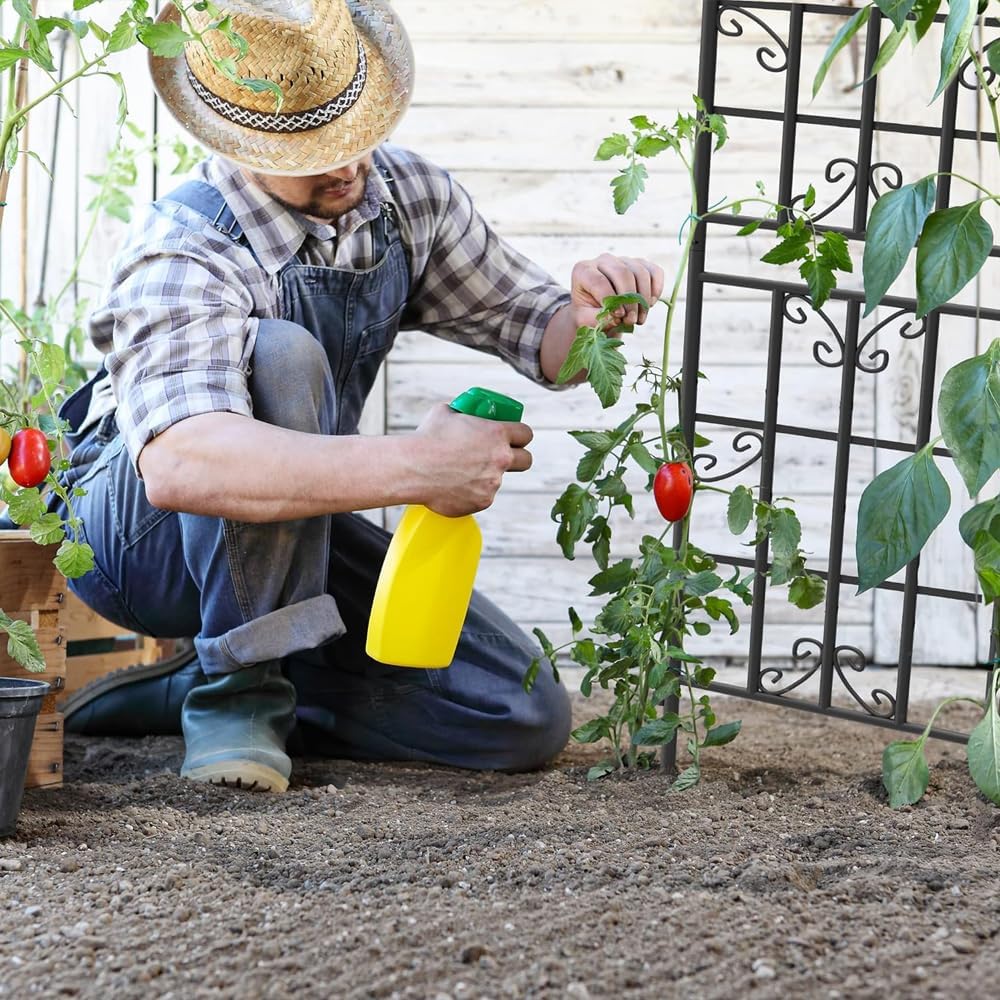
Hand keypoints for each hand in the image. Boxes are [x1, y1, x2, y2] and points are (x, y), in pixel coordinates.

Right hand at [412, 403, 533, 516]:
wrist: (412, 468)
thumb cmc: (427, 438)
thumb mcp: (445, 412)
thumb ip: (462, 413)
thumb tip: (461, 412)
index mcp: (497, 433)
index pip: (525, 434)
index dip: (520, 436)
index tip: (514, 438)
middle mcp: (501, 458)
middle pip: (526, 460)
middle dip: (518, 458)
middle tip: (502, 457)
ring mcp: (493, 482)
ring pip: (498, 480)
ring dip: (487, 476)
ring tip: (462, 473)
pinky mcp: (482, 501)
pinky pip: (483, 496)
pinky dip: (472, 493)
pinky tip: (455, 487)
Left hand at [570, 253, 665, 331]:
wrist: (599, 310)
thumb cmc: (589, 314)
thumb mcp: (585, 320)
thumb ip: (598, 318)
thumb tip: (618, 317)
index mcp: (583, 270)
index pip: (599, 282)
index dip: (611, 300)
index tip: (618, 316)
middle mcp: (603, 260)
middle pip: (623, 273)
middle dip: (630, 300)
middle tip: (631, 320)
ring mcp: (623, 259)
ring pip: (640, 273)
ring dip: (643, 299)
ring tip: (639, 319)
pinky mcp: (640, 264)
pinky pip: (654, 272)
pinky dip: (656, 289)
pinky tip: (650, 304)